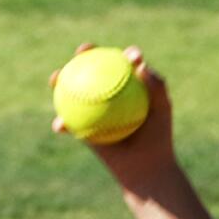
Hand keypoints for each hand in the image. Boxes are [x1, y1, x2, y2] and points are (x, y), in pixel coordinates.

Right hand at [51, 44, 176, 193]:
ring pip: (73, 91)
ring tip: (55, 78)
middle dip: (83, 54)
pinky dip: (62, 123)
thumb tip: (141, 65)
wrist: (146, 167)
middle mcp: (108, 92)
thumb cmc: (158, 138)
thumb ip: (157, 86)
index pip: (120, 62)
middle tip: (82, 51)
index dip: (119, 52)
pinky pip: (69, 122)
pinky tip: (60, 124)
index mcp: (127, 84)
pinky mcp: (83, 128)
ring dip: (59, 81)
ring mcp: (94, 109)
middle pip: (92, 68)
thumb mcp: (162, 110)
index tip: (124, 55)